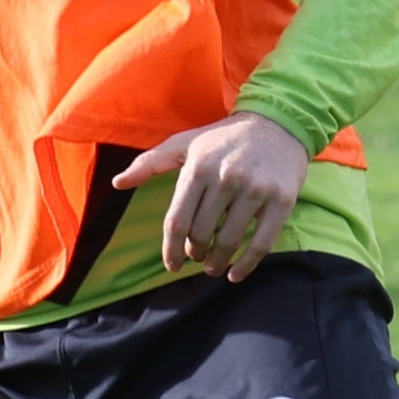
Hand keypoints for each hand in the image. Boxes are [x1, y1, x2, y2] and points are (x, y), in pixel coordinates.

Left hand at [113, 112, 311, 281]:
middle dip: (195, 253)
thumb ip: (149, 163)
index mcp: (198, 167)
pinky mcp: (281, 201)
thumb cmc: (224, 139)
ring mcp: (255, 190)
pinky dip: (246, 266)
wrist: (278, 124)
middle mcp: (226, 178)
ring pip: (229, 241)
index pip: (177, 221)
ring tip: (213, 267)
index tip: (171, 265)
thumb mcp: (185, 144)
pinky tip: (235, 275)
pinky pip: (261, 244)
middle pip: (201, 234)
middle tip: (197, 257)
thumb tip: (117, 183)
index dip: (170, 249)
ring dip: (217, 263)